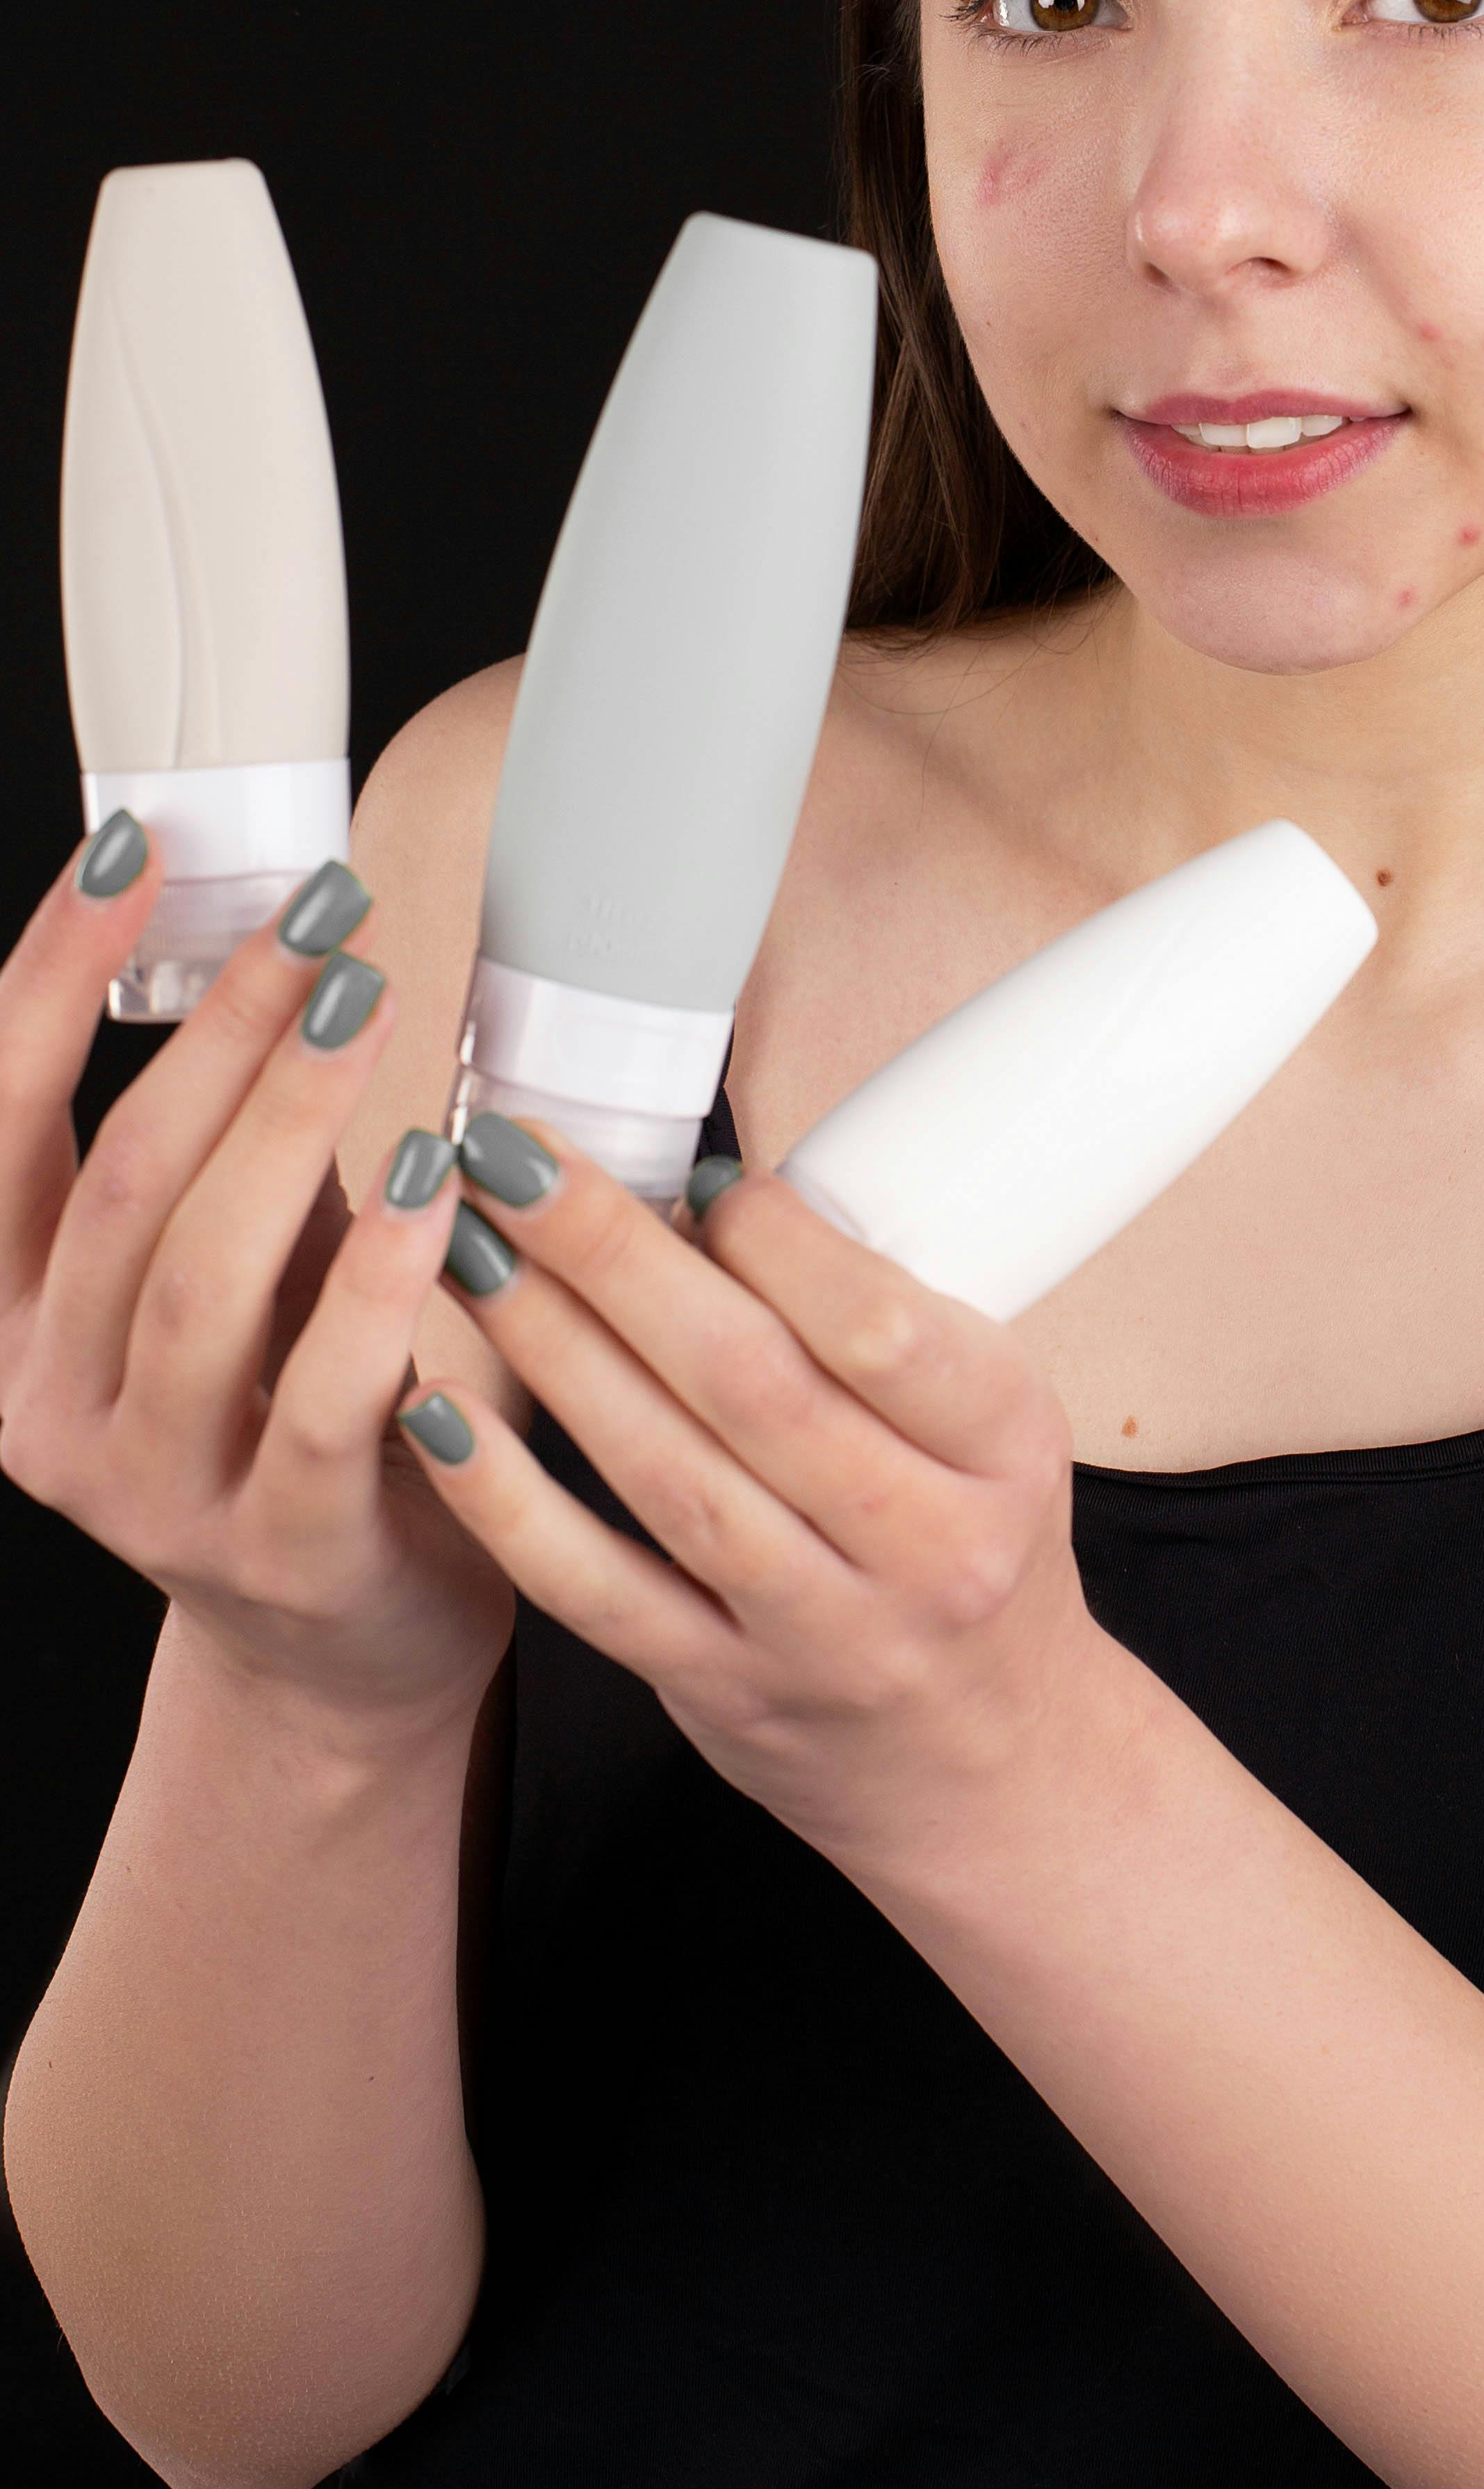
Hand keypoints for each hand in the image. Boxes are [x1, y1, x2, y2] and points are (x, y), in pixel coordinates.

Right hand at [0, 821, 514, 1742]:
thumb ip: (231, 1150)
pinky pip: (328, 1395)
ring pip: (204, 1281)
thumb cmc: (295, 1406)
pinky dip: (383, 1280)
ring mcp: (157, 1491)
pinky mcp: (283, 1548)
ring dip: (290, 1127)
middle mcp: (53, 1405)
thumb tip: (289, 943)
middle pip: (125, 1185)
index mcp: (15, 1321)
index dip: (51, 975)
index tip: (134, 849)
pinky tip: (437, 1186)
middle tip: (319, 921)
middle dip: (221, 1031)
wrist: (344, 1640)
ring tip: (366, 1008)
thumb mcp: (233, 1270)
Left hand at [391, 1122, 1102, 1878]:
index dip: (776, 1244)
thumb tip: (703, 1200)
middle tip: (516, 1160)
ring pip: (665, 1477)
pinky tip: (440, 1415)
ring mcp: (817, 1633)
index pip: (882, 1330)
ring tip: (466, 1251)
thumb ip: (874, 1323)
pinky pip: (596, 1593)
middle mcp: (921, 1548)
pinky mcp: (720, 1691)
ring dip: (551, 1350)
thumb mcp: (990, 1422)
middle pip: (751, 1387)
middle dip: (614, 1258)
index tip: (692, 1175)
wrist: (985, 1757)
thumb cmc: (972, 1540)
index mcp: (1004, 1447)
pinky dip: (509, 1504)